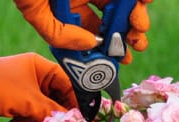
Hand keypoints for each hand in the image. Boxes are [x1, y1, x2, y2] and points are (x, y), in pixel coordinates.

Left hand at [0, 39, 76, 121]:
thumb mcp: (27, 101)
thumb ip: (53, 113)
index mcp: (42, 68)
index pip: (71, 88)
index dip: (81, 109)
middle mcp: (38, 78)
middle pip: (59, 103)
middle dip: (54, 120)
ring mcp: (28, 91)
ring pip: (45, 114)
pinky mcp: (18, 104)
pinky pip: (32, 118)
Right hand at [13, 0, 150, 62]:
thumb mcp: (34, 12)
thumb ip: (59, 35)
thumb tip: (90, 45)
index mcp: (68, 11)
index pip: (93, 32)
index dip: (110, 48)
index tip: (123, 59)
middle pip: (114, 19)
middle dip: (129, 34)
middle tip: (136, 42)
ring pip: (123, 3)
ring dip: (137, 15)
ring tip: (140, 22)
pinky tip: (143, 1)